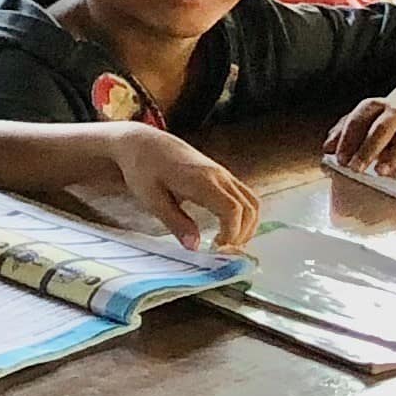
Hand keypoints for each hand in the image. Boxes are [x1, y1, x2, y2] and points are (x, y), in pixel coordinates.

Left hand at [98, 124, 257, 250]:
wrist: (144, 142)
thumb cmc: (143, 168)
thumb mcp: (151, 198)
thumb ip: (175, 222)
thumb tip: (194, 247)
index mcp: (201, 180)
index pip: (232, 209)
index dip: (231, 234)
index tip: (216, 250)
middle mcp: (218, 175)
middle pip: (249, 208)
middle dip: (241, 235)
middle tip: (222, 254)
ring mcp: (223, 174)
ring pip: (252, 203)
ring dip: (247, 227)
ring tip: (227, 245)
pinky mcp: (222, 176)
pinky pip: (245, 197)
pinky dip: (245, 216)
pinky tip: (228, 231)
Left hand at [325, 93, 395, 175]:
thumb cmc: (380, 118)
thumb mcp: (359, 119)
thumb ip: (342, 133)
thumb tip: (327, 148)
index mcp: (372, 106)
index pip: (357, 121)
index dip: (347, 140)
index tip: (340, 159)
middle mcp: (394, 113)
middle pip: (382, 129)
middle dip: (368, 149)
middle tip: (356, 168)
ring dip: (395, 156)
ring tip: (381, 171)